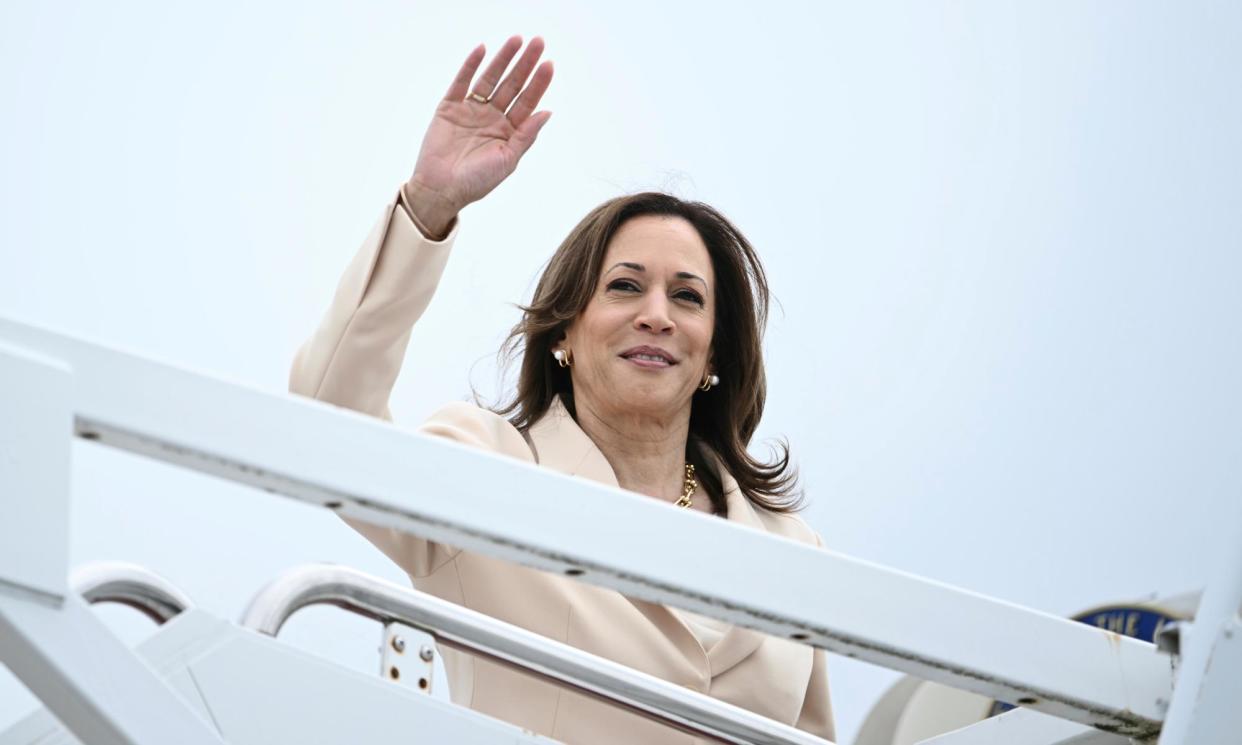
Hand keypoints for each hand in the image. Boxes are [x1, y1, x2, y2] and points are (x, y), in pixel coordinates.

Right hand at [405, 36, 553, 235]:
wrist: (441, 190)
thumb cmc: (476, 182)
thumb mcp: (507, 160)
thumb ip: (526, 135)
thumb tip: (547, 112)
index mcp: (509, 131)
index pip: (527, 101)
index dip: (538, 83)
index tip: (549, 64)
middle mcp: (492, 117)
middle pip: (512, 85)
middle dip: (525, 64)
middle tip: (538, 42)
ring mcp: (471, 110)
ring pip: (490, 79)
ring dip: (503, 59)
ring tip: (516, 40)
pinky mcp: (449, 107)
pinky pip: (461, 82)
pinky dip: (470, 66)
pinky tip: (482, 50)